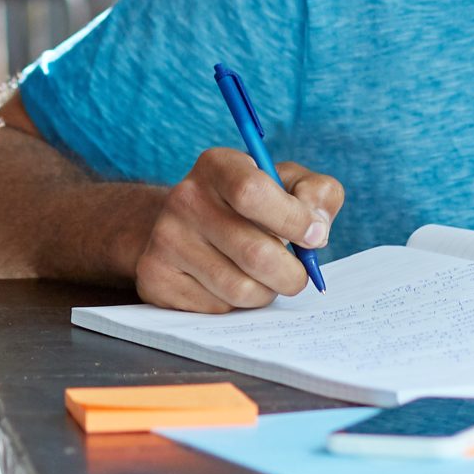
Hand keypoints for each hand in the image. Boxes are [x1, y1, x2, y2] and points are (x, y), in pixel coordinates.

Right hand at [132, 148, 342, 311]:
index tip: (315, 236)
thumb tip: (317, 229)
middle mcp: (184, 198)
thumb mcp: (288, 183)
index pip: (253, 192)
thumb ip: (317, 193)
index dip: (293, 220)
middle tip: (297, 273)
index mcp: (218, 165)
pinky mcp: (156, 277)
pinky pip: (217, 308)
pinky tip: (231, 283)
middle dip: (292, 273)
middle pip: (255, 253)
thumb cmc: (251, 205)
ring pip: (240, 289)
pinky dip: (237, 305)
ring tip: (264, 277)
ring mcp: (166, 239)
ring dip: (267, 292)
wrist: (187, 226)